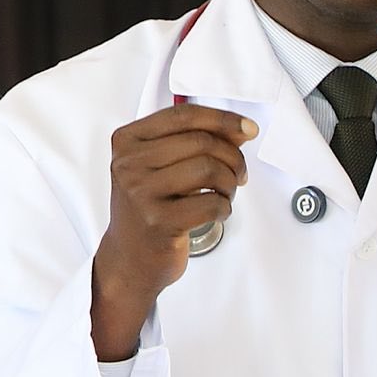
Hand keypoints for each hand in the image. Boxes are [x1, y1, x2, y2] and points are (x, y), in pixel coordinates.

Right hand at [91, 105, 258, 359]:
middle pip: (201, 142)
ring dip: (229, 183)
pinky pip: (211, 203)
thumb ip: (198, 142)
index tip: (249, 128)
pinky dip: (224, 207)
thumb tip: (241, 129)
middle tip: (239, 175)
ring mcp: (140, 193)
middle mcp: (129, 163)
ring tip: (225, 194)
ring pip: (209, 169)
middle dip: (233, 157)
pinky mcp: (158, 221)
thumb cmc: (151, 209)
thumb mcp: (164, 168)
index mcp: (128, 141)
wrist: (130, 260)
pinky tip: (216, 213)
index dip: (222, 119)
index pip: (183, 115)